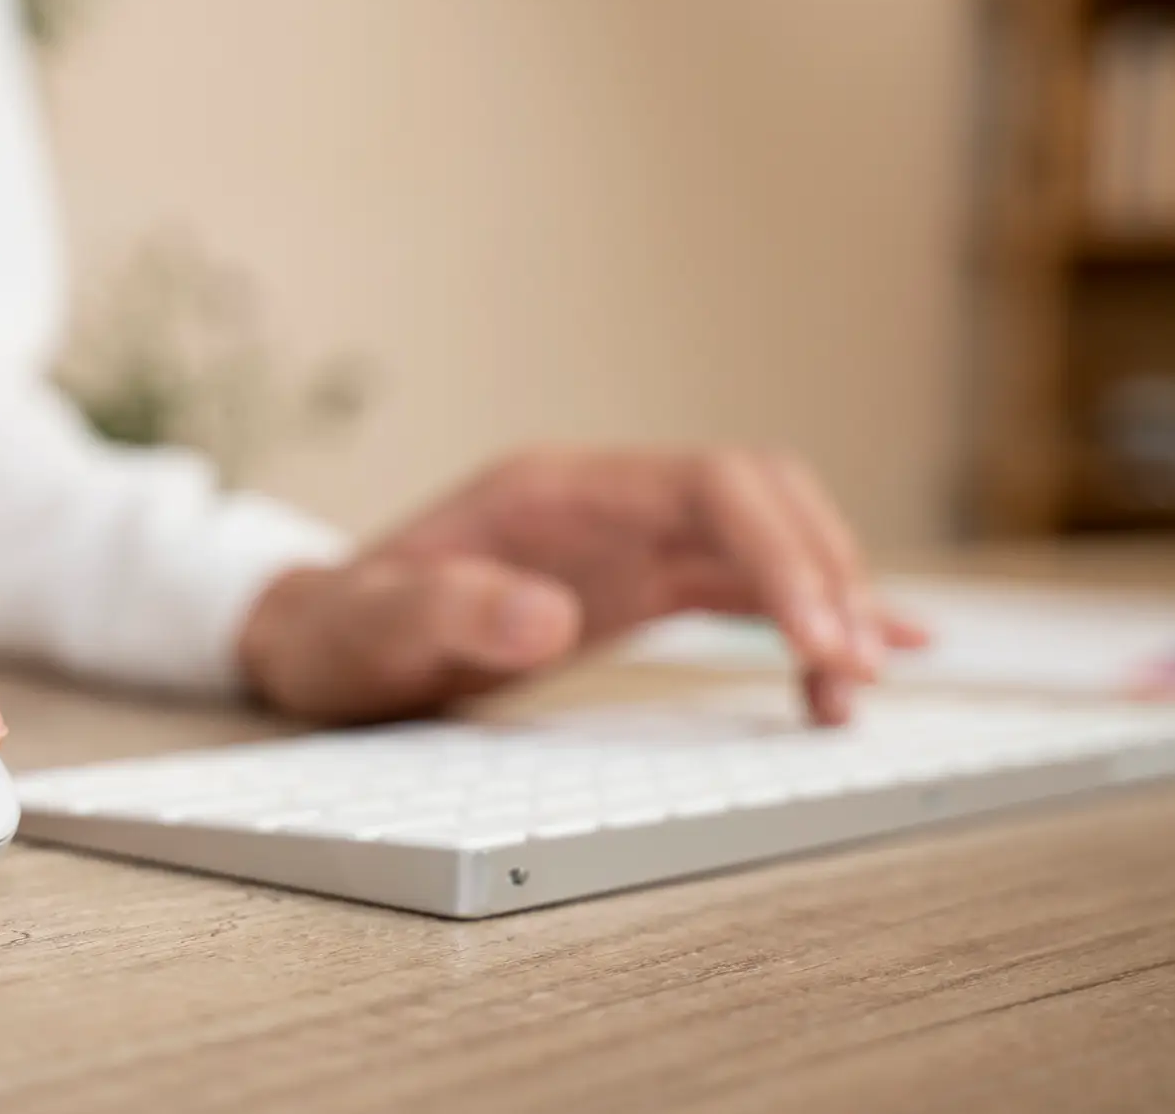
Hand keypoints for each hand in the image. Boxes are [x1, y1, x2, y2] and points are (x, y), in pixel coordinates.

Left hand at [236, 446, 925, 726]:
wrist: (316, 640)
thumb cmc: (340, 631)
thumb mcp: (373, 628)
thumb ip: (448, 612)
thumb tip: (545, 617)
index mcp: (555, 489)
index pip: (709, 486)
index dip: (780, 552)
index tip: (817, 637)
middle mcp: (605, 500)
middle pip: (760, 499)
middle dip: (824, 574)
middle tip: (849, 678)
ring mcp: (625, 540)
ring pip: (765, 540)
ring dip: (826, 601)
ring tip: (854, 691)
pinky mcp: (633, 586)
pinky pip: (741, 586)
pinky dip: (804, 616)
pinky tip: (860, 653)